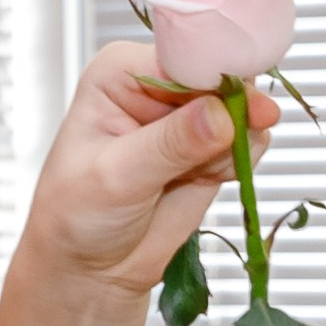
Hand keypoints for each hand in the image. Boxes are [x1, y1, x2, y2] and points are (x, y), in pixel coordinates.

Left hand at [14, 43, 279, 304]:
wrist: (89, 269)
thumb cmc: (77, 216)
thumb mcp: (116, 177)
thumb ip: (169, 144)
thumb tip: (219, 115)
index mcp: (123, 73)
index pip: (182, 56)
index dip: (214, 74)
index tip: (239, 102)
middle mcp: (159, 88)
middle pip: (220, 77)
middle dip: (232, 112)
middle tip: (227, 146)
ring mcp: (189, 120)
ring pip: (241, 111)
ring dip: (234, 144)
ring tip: (197, 174)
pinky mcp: (211, 150)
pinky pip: (248, 142)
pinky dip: (239, 162)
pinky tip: (208, 180)